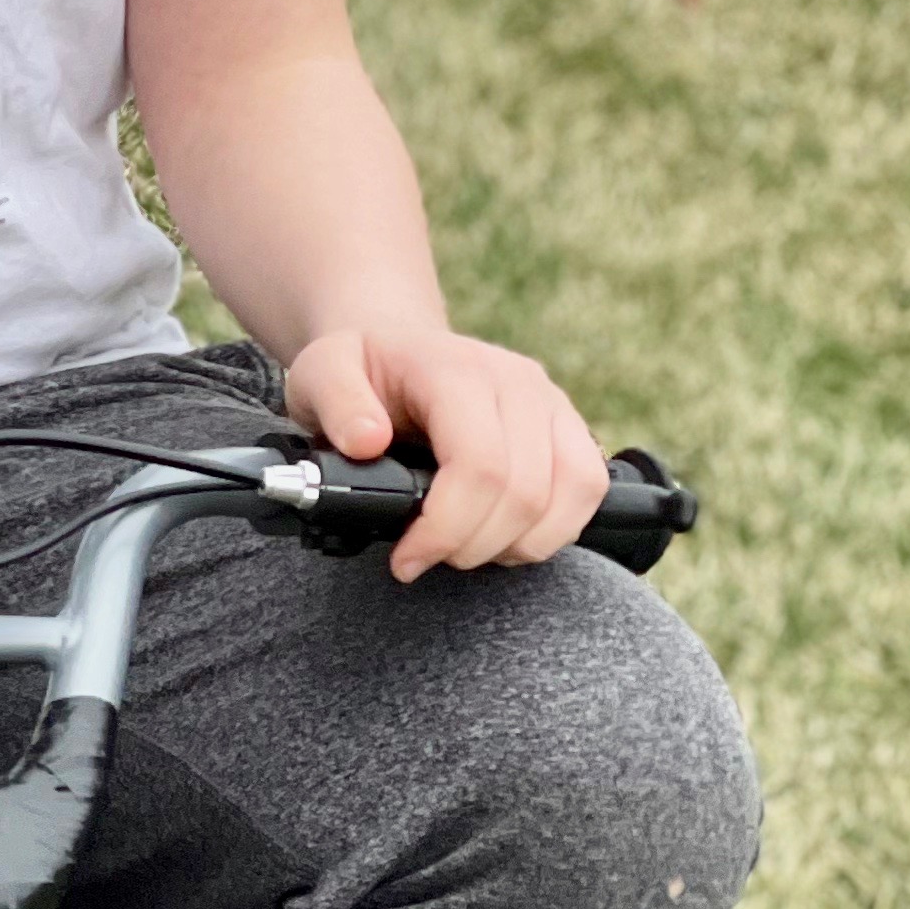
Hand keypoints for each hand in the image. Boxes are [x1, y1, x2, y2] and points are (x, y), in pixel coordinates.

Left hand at [282, 322, 611, 582]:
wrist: (396, 349)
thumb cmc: (359, 370)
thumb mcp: (320, 372)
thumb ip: (336, 402)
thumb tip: (367, 441)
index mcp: (457, 369)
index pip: (480, 465)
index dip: (446, 528)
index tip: (405, 559)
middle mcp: (517, 381)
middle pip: (525, 492)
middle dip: (473, 546)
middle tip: (428, 556)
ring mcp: (552, 402)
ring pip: (569, 495)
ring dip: (517, 544)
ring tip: (465, 547)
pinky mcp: (571, 427)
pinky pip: (589, 489)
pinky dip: (553, 530)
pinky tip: (505, 535)